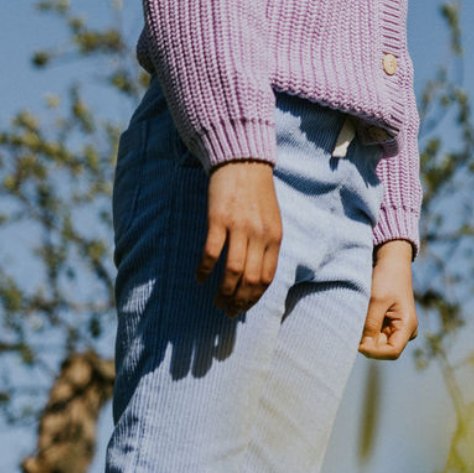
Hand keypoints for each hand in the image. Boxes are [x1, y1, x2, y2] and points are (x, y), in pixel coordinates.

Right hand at [196, 160, 282, 318]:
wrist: (243, 160)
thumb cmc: (256, 192)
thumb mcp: (271, 219)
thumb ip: (266, 245)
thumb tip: (256, 276)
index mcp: (274, 237)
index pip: (266, 278)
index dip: (254, 297)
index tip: (244, 308)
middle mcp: (259, 235)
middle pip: (249, 279)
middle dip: (238, 301)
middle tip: (227, 312)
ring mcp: (239, 227)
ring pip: (232, 271)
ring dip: (223, 292)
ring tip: (216, 302)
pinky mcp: (218, 219)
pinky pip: (211, 252)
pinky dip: (204, 270)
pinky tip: (199, 279)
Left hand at [358, 239, 418, 359]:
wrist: (391, 262)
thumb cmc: (387, 277)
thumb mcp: (377, 300)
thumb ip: (371, 324)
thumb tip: (362, 347)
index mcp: (408, 326)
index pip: (392, 352)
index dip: (373, 352)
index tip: (357, 343)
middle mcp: (405, 331)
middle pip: (383, 348)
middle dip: (367, 342)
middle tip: (352, 327)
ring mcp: (397, 328)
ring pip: (377, 342)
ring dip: (365, 334)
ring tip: (358, 317)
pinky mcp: (389, 323)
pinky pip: (374, 333)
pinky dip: (365, 328)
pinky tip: (361, 316)